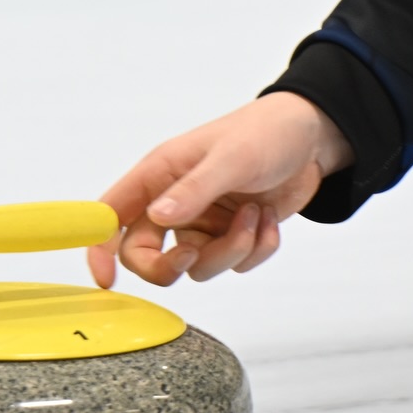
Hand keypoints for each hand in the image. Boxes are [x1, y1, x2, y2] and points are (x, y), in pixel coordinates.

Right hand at [88, 93, 352, 287]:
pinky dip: (256, 249)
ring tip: (253, 214)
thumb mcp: (230, 158)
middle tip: (193, 256)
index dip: (99, 247)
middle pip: (146, 255)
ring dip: (230, 250)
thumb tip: (157, 219)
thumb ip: (194, 190)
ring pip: (197, 267)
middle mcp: (175, 201)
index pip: (111, 214)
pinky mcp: (231, 234)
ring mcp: (203, 221)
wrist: (313, 138)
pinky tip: (268, 219)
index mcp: (160, 174)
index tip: (105, 280)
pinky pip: (234, 264)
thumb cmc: (265, 132)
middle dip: (171, 265)